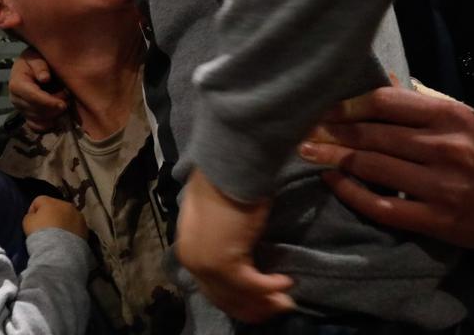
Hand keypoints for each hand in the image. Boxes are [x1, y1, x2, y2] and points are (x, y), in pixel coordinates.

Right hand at [9, 49, 68, 132]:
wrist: (31, 65)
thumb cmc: (34, 59)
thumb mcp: (36, 56)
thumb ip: (40, 65)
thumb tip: (44, 78)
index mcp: (16, 83)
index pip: (32, 97)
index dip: (48, 102)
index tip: (63, 103)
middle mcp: (15, 99)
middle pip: (36, 111)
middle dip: (54, 107)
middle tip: (68, 96)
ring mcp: (20, 109)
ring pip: (39, 119)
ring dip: (54, 114)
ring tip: (64, 100)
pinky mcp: (26, 116)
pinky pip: (37, 126)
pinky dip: (49, 123)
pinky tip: (58, 114)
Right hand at [24, 195, 87, 238]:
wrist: (60, 250)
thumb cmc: (41, 234)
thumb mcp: (27, 223)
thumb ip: (30, 215)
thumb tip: (34, 216)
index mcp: (50, 201)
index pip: (39, 201)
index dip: (33, 211)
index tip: (32, 222)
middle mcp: (66, 205)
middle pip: (55, 207)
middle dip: (50, 215)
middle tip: (45, 228)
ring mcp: (77, 215)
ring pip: (67, 216)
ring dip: (63, 221)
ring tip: (57, 235)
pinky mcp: (85, 227)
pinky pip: (75, 226)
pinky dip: (71, 230)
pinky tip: (66, 240)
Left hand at [175, 169, 293, 322]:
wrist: (226, 166)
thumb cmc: (224, 180)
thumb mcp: (215, 213)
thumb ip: (219, 235)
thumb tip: (234, 247)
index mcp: (187, 246)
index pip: (209, 284)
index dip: (234, 297)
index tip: (257, 301)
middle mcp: (192, 259)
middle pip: (222, 296)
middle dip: (252, 306)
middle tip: (276, 306)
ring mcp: (205, 263)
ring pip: (237, 295)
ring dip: (265, 301)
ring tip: (285, 300)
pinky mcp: (225, 263)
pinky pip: (252, 285)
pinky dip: (271, 286)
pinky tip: (286, 282)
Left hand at [298, 85, 473, 248]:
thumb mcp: (463, 122)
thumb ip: (421, 104)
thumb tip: (383, 81)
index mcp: (451, 117)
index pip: (386, 102)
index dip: (348, 105)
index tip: (322, 108)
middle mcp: (447, 148)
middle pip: (373, 135)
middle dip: (332, 132)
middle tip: (302, 131)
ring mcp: (441, 186)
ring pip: (372, 167)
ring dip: (334, 159)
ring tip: (308, 152)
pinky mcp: (435, 219)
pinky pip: (381, 205)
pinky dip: (351, 192)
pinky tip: (333, 181)